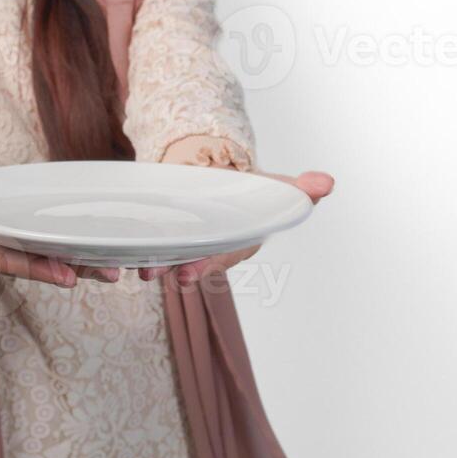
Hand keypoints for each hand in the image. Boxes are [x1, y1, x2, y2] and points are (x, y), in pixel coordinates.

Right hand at [0, 168, 121, 286]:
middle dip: (73, 268)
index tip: (68, 275)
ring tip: (118, 265)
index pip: (4, 260)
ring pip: (45, 252)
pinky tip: (99, 241)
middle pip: (36, 261)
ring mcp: (1, 240)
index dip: (35, 268)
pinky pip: (43, 236)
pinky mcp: (11, 227)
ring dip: (80, 258)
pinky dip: (69, 240)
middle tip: (113, 273)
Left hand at [137, 170, 334, 285]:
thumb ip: (296, 188)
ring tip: (143, 270)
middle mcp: (216, 250)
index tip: (189, 274)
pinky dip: (146, 252)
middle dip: (180, 270)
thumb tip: (327, 183)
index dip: (208, 266)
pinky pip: (160, 247)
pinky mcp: (173, 237)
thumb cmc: (250, 193)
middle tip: (163, 275)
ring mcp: (193, 245)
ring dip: (160, 265)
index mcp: (239, 242)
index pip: (224, 256)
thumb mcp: (273, 188)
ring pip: (176, 259)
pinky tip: (129, 256)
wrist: (225, 181)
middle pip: (196, 263)